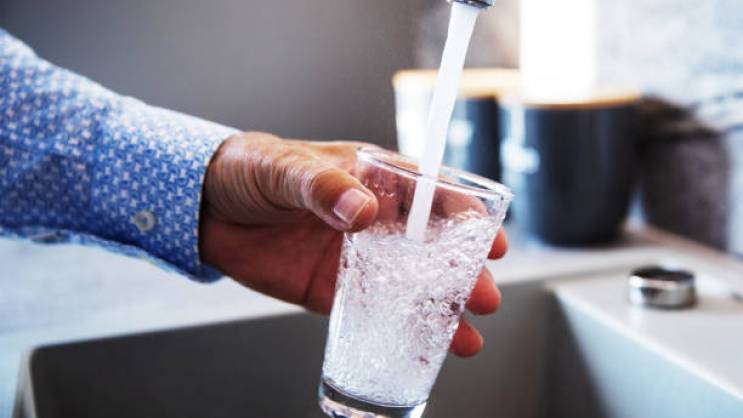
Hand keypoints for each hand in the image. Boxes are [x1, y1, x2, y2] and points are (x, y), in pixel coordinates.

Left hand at [199, 132, 507, 356]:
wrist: (204, 207)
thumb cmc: (251, 170)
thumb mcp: (284, 168)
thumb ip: (323, 187)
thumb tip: (363, 211)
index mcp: (372, 179)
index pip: (431, 195)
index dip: (464, 217)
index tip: (488, 239)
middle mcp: (374, 220)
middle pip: (430, 246)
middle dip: (461, 272)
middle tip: (485, 295)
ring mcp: (356, 257)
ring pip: (409, 284)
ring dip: (440, 307)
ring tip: (466, 333)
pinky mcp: (332, 288)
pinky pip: (371, 310)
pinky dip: (398, 327)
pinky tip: (423, 344)